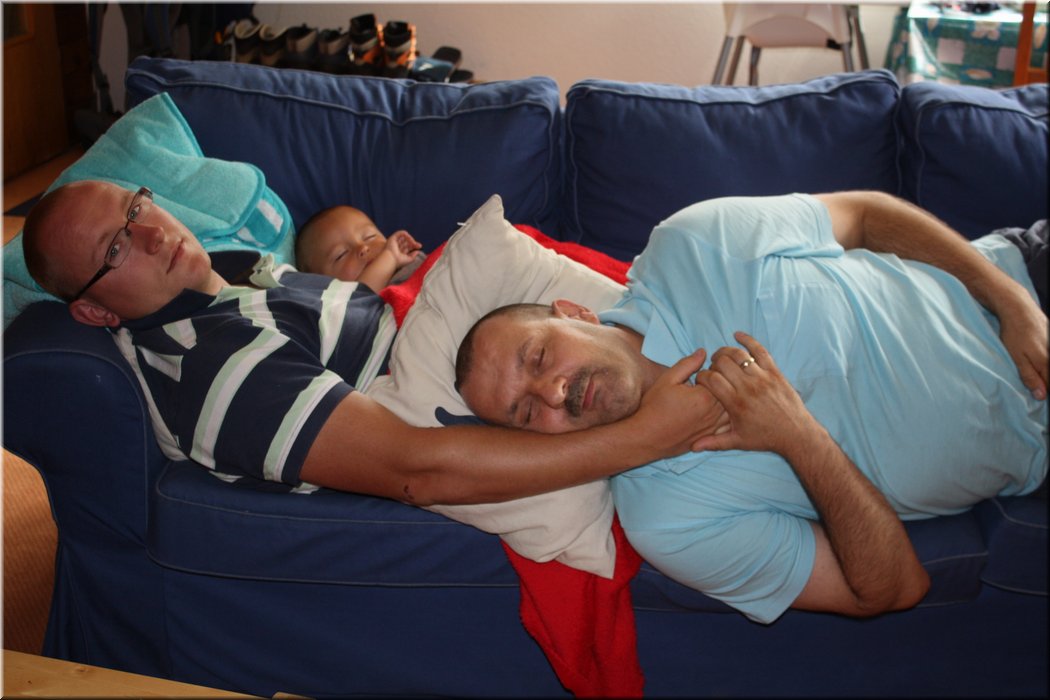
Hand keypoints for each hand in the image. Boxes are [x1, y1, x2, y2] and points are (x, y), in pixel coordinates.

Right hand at [385, 230, 422, 266]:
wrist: (391, 259)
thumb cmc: (398, 261)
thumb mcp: (408, 260)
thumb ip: (413, 256)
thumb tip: (417, 251)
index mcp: (400, 252)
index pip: (408, 247)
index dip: (414, 245)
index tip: (420, 246)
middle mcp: (397, 247)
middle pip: (407, 242)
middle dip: (413, 242)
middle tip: (419, 245)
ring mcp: (394, 242)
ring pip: (404, 237)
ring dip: (410, 238)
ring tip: (414, 243)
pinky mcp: (393, 238)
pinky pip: (401, 233)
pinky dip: (406, 235)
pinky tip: (410, 239)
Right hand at [630, 349, 729, 458]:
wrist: (646, 438)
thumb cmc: (654, 408)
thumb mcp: (667, 379)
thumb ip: (687, 364)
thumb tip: (703, 352)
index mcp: (705, 396)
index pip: (721, 376)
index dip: (713, 369)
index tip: (702, 371)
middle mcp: (714, 413)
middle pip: (730, 391)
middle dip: (721, 382)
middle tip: (705, 382)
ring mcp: (713, 427)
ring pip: (732, 408)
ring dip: (725, 399)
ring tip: (708, 396)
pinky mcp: (710, 437)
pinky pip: (727, 425)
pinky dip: (726, 416)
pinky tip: (714, 411)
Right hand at [693, 332, 821, 455]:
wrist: (795, 433)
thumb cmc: (765, 438)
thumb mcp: (737, 441)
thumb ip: (714, 442)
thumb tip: (692, 446)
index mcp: (736, 404)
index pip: (711, 380)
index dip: (702, 377)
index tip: (701, 381)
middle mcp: (748, 388)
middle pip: (722, 364)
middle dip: (712, 364)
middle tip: (712, 370)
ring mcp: (762, 378)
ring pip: (738, 355)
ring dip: (726, 352)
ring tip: (721, 357)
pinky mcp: (774, 372)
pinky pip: (760, 350)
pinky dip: (748, 340)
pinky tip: (737, 335)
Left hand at [994, 288, 1047, 399]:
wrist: (1018, 307)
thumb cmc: (1014, 333)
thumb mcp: (1017, 357)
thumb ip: (1029, 376)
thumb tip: (1041, 396)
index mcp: (1046, 362)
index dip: (1045, 392)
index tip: (1041, 398)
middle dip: (1045, 382)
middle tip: (1039, 388)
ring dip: (1044, 371)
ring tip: (1037, 374)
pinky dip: (1046, 360)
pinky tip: (1041, 363)